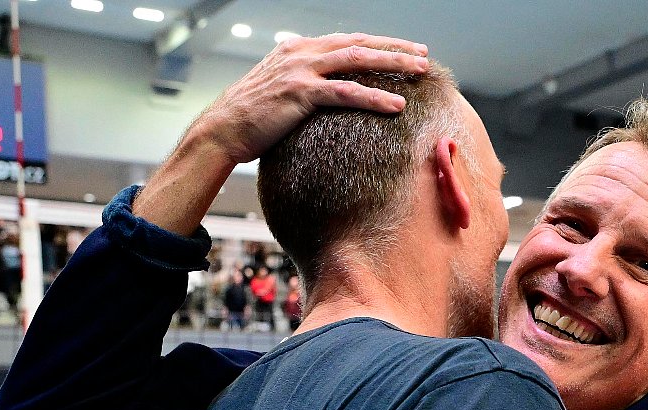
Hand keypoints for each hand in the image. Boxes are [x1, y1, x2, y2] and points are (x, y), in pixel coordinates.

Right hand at [135, 35, 432, 236]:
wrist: (224, 130)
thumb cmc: (253, 117)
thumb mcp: (279, 90)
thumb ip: (304, 82)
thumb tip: (327, 91)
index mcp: (298, 49)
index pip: (347, 40)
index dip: (379, 44)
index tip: (405, 50)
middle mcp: (301, 52)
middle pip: (358, 44)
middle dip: (394, 48)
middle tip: (423, 55)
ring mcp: (300, 71)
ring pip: (356, 61)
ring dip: (392, 65)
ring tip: (420, 72)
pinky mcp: (300, 94)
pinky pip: (346, 94)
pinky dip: (374, 97)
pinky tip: (397, 105)